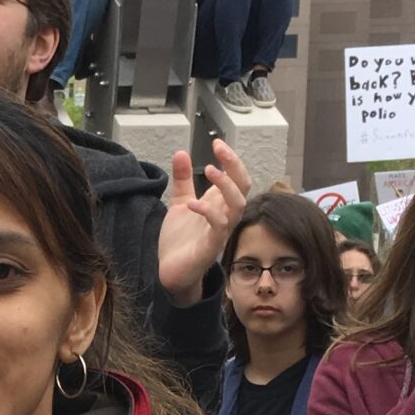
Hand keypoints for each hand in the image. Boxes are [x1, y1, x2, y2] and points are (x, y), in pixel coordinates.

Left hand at [156, 139, 253, 305]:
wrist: (171, 272)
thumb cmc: (181, 240)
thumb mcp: (180, 203)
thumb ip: (182, 180)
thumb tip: (181, 152)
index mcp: (219, 203)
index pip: (235, 177)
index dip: (230, 159)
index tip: (217, 142)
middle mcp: (225, 215)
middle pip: (243, 187)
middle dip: (235, 166)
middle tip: (219, 150)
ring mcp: (221, 231)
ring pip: (237, 205)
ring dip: (226, 186)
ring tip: (210, 170)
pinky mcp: (211, 247)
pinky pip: (219, 227)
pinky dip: (208, 212)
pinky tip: (192, 204)